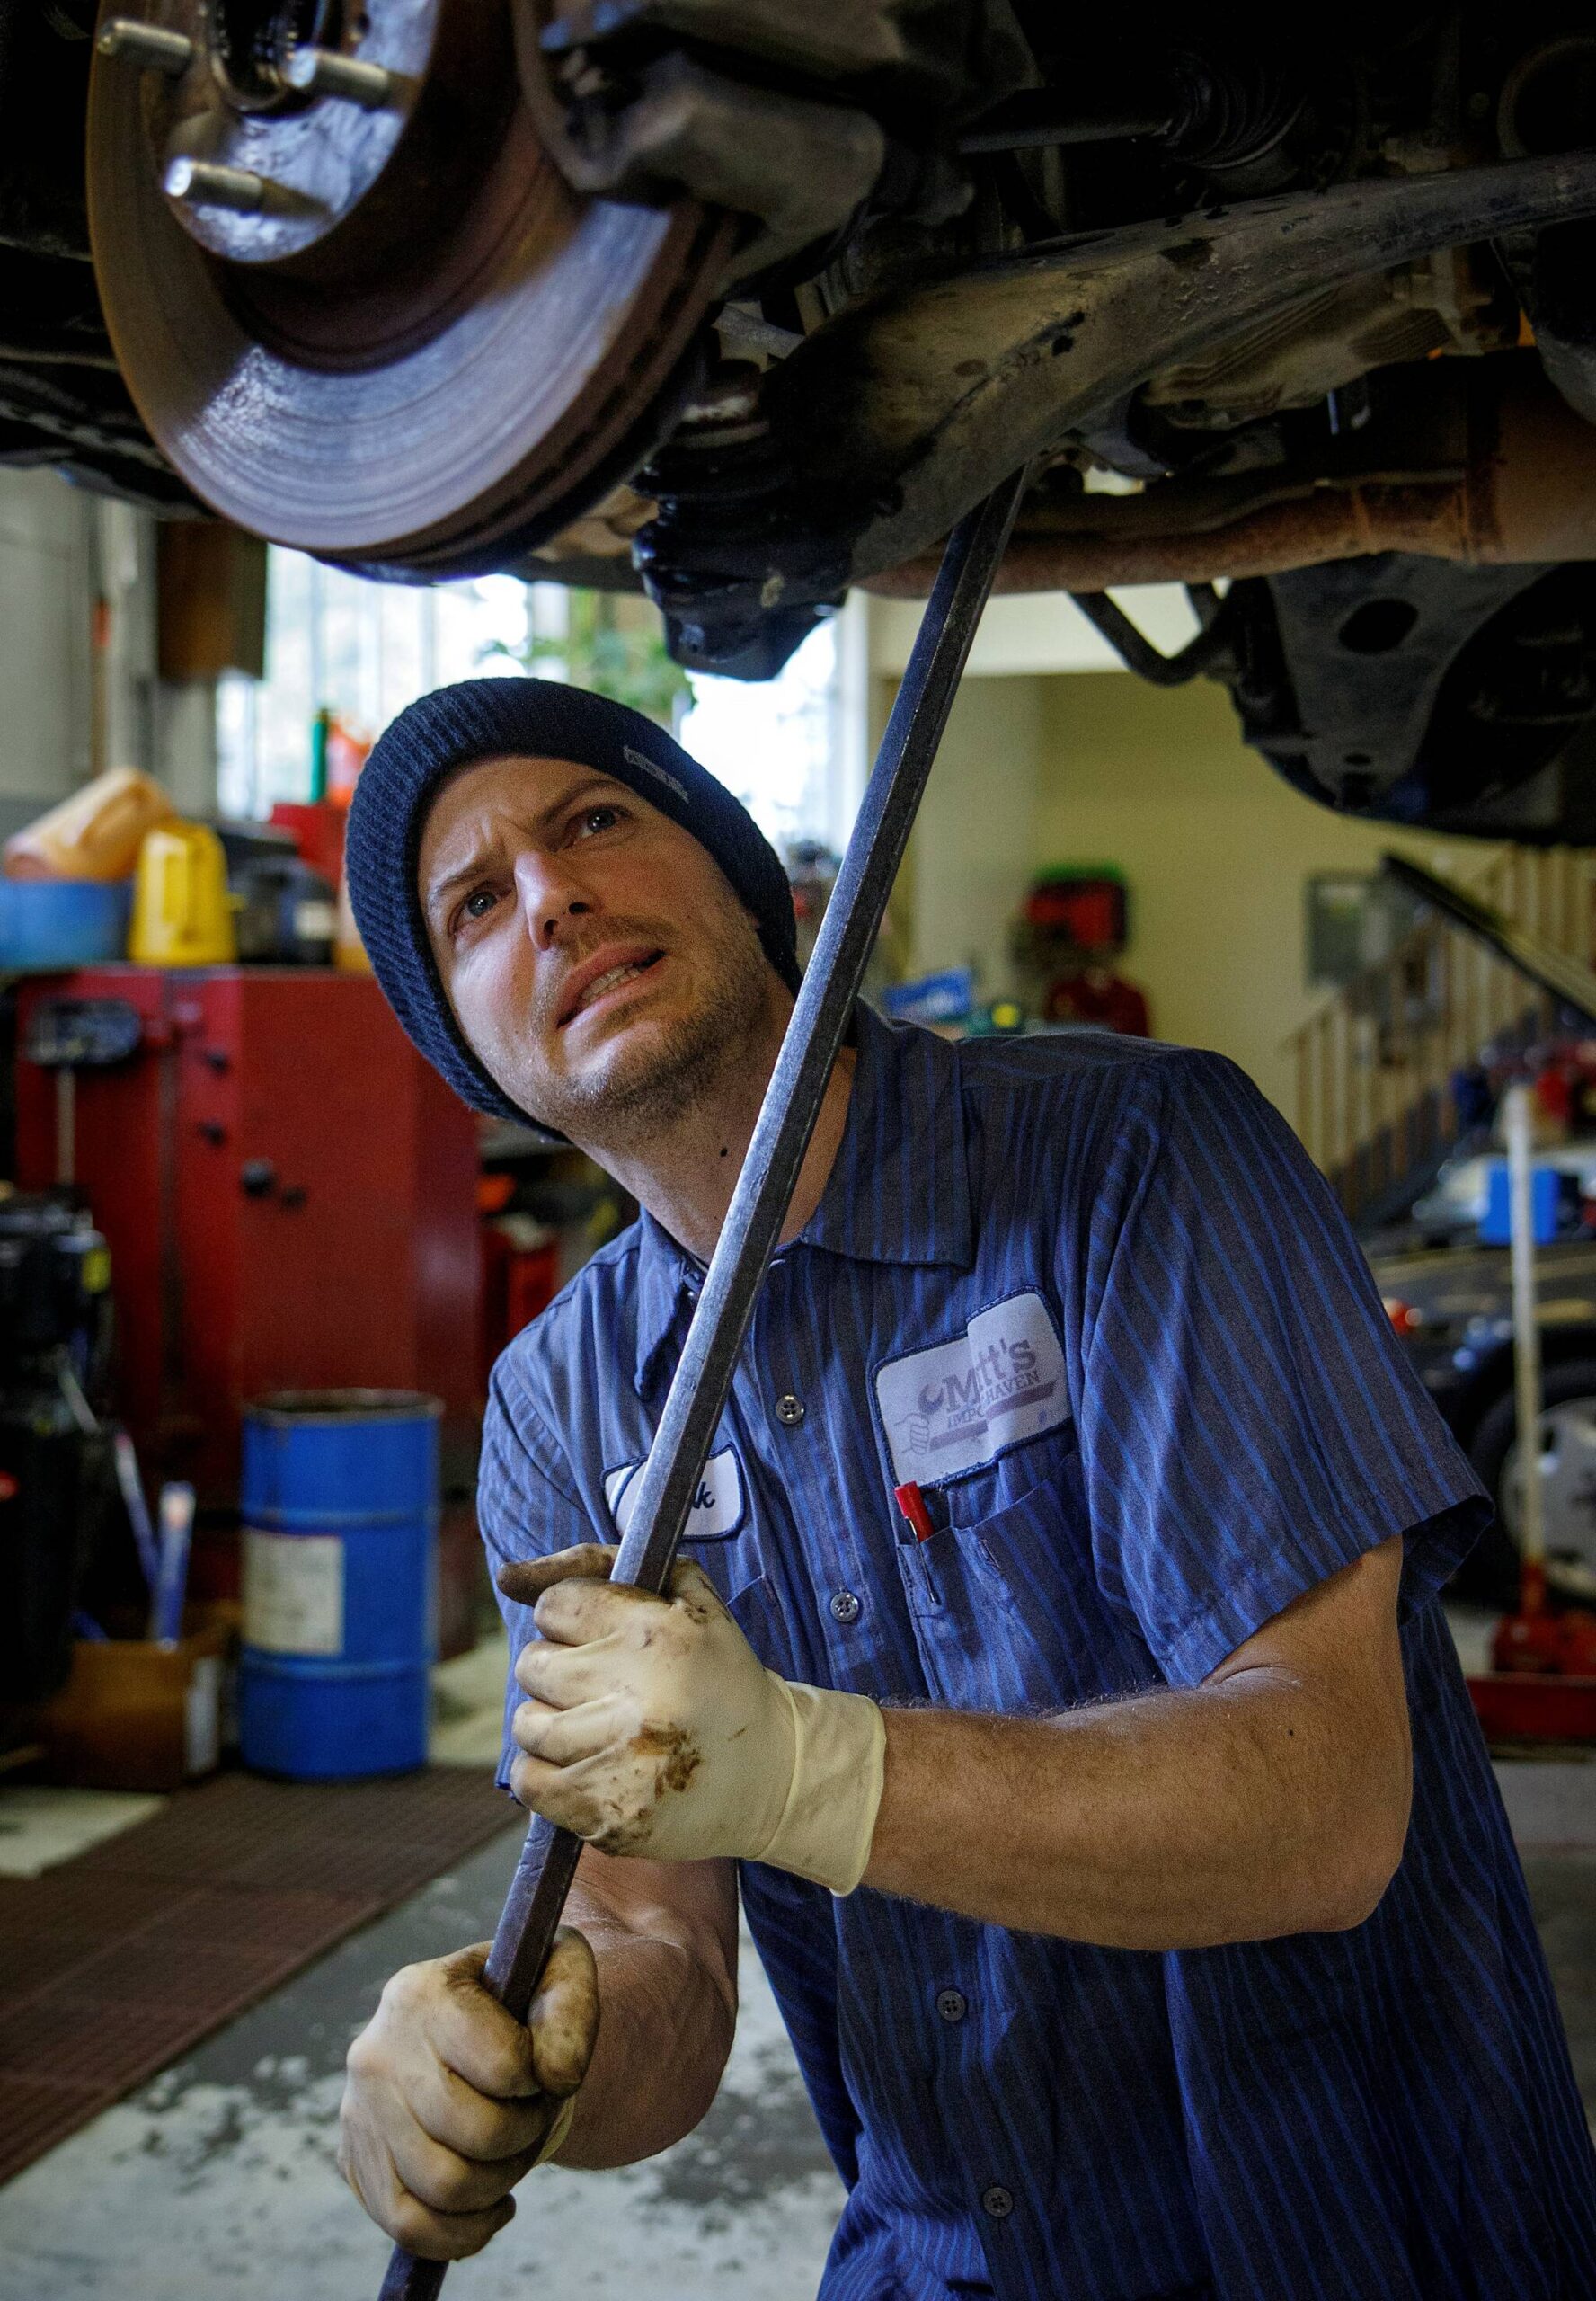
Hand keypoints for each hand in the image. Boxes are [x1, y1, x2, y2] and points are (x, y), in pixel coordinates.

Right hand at [337, 1930, 596, 2260]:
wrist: (472, 2033)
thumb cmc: (521, 2003)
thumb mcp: (559, 1975)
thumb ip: (571, 2010)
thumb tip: (557, 2078)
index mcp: (421, 1993)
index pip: (503, 2066)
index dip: (538, 2081)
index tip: (537, 2071)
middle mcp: (377, 2052)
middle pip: (476, 2134)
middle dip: (525, 2136)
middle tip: (532, 2118)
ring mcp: (360, 2113)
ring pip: (444, 2188)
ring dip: (500, 2183)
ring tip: (512, 2154)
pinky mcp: (357, 2164)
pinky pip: (410, 2227)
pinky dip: (463, 2232)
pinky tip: (495, 2206)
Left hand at [498, 1544, 885, 1892]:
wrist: (773, 1774)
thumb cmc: (719, 1676)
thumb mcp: (686, 1598)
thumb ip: (599, 1564)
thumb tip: (509, 1577)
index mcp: (657, 1634)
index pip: (555, 1606)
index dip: (571, 1620)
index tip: (600, 1639)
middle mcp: (637, 1695)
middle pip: (533, 1664)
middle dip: (560, 1671)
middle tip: (603, 1688)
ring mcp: (619, 1759)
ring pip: (527, 1724)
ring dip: (552, 1724)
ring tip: (597, 1729)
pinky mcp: (606, 1812)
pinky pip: (528, 1782)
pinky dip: (547, 1775)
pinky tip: (589, 1766)